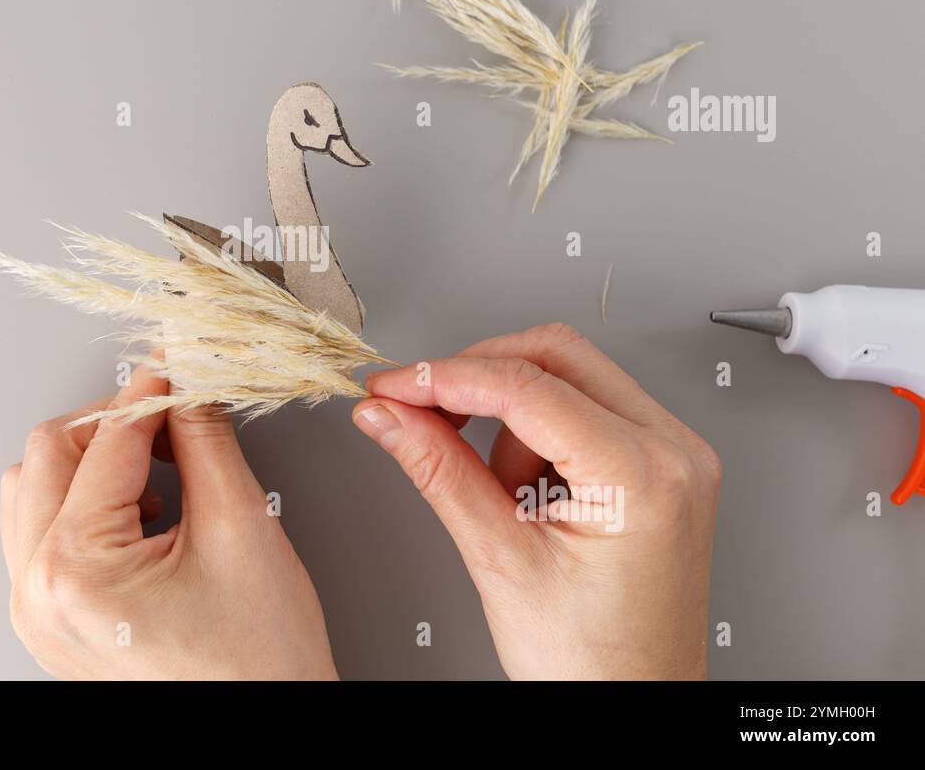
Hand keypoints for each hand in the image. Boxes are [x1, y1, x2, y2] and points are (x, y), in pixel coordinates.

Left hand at [0, 363, 336, 679]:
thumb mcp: (241, 528)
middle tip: (176, 416)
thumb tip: (187, 381)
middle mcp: (36, 592)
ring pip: (33, 489)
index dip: (152, 393)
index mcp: (76, 568)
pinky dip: (83, 505)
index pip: (106, 440)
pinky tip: (142, 514)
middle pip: (48, 453)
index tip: (181, 367)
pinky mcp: (49, 620)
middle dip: (115, 423)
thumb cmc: (257, 662)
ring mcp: (35, 611)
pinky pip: (39, 534)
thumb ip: (206, 438)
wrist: (262, 729)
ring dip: (91, 463)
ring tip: (161, 474)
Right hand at [352, 323, 720, 679]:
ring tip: (504, 500)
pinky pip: (586, 409)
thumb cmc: (591, 662)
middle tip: (421, 408)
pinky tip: (529, 497)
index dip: (446, 378)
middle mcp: (672, 451)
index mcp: (643, 476)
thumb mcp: (500, 561)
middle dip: (479, 377)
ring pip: (568, 377)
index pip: (527, 388)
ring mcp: (672, 453)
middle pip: (556, 355)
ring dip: (511, 419)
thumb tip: (390, 416)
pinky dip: (538, 436)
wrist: (634, 707)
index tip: (394, 387)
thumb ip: (439, 472)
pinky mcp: (658, 462)